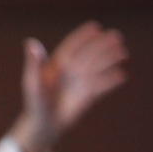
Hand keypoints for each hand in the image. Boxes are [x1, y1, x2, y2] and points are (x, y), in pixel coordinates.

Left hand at [9, 20, 127, 151]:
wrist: (43, 125)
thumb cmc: (34, 102)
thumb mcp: (32, 81)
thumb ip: (33, 62)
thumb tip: (29, 41)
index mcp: (57, 63)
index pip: (72, 45)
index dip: (83, 35)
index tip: (95, 27)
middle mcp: (71, 69)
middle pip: (89, 53)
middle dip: (102, 44)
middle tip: (116, 36)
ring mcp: (81, 81)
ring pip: (99, 66)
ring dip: (111, 58)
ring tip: (122, 53)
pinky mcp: (88, 94)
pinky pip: (103, 84)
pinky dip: (112, 80)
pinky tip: (121, 75)